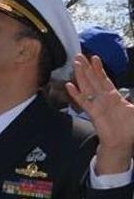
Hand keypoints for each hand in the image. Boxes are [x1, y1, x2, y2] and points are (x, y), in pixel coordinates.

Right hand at [68, 54, 133, 172]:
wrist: (122, 142)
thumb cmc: (129, 128)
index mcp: (114, 97)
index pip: (104, 79)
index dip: (100, 69)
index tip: (95, 58)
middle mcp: (103, 98)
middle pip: (93, 80)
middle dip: (87, 68)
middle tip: (80, 56)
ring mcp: (96, 104)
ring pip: (87, 86)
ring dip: (81, 75)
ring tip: (75, 64)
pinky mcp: (92, 113)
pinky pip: (83, 101)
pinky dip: (75, 94)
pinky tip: (69, 86)